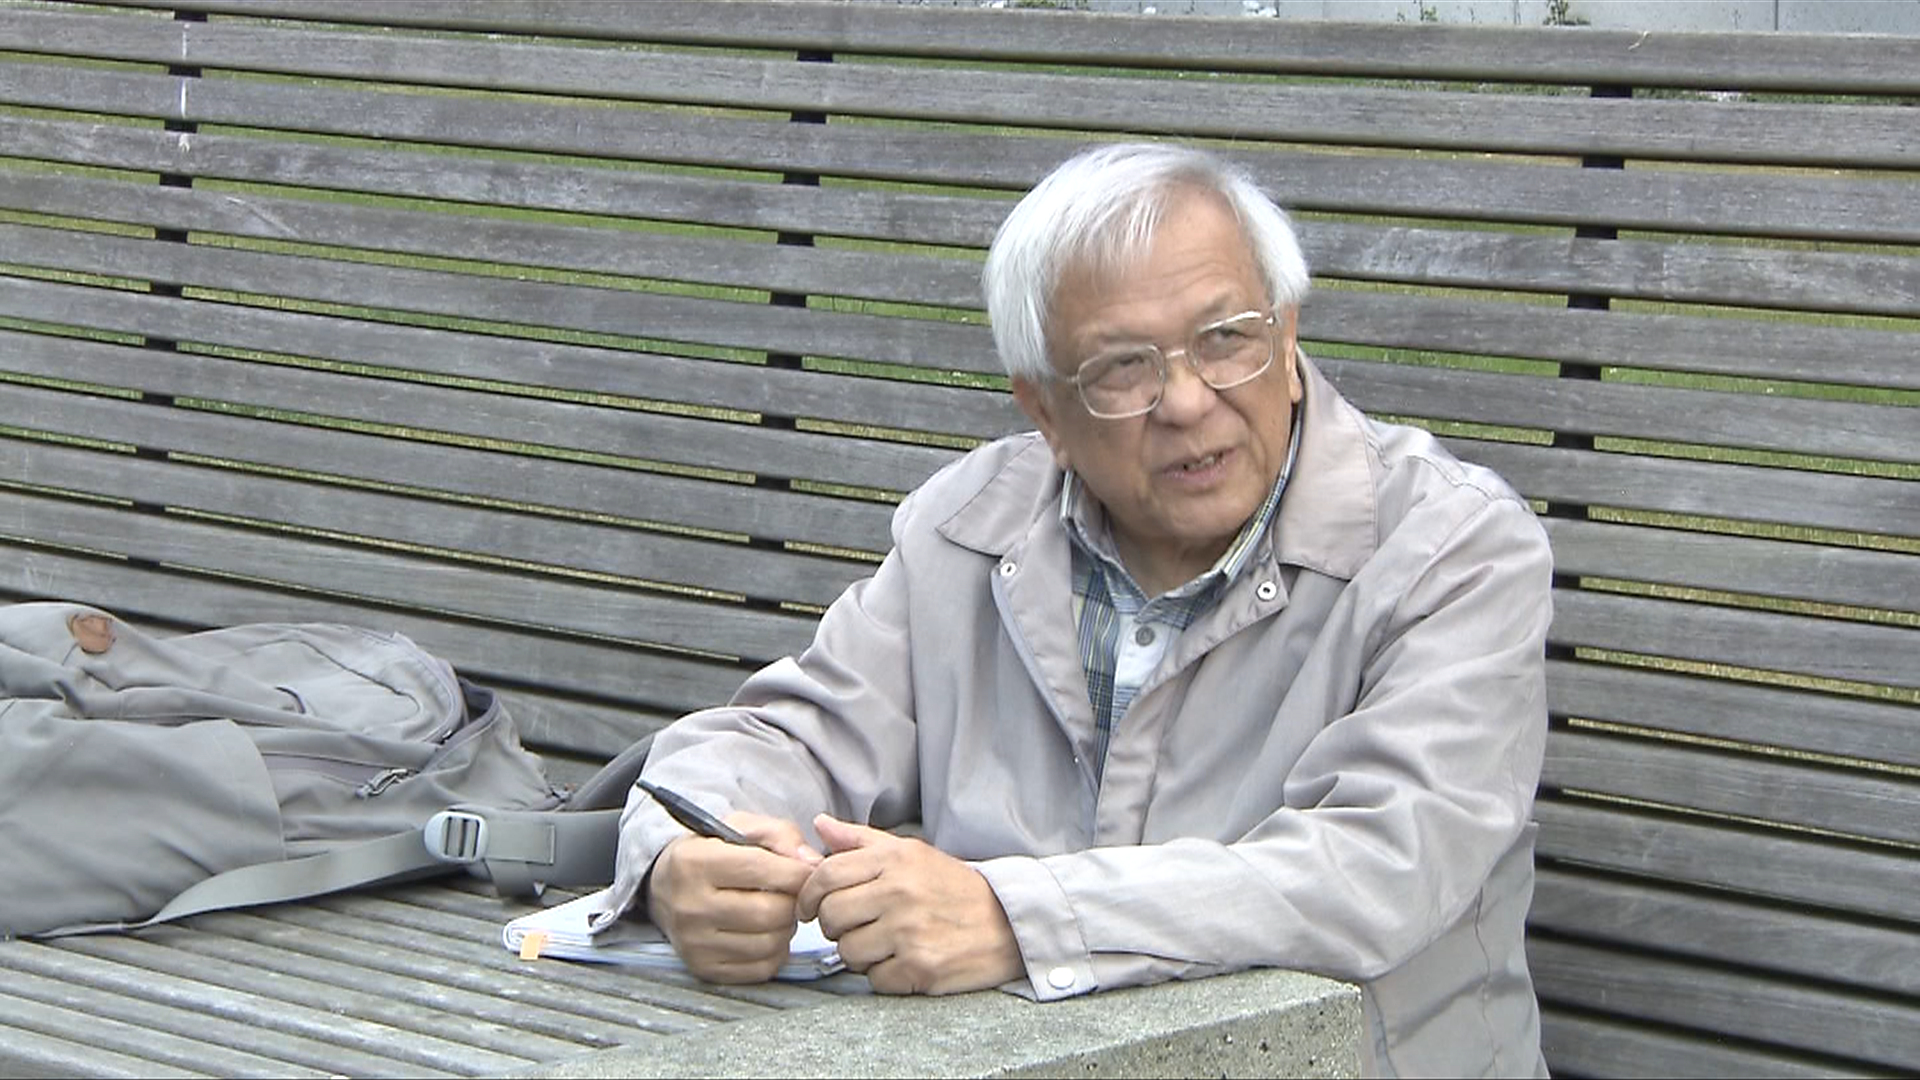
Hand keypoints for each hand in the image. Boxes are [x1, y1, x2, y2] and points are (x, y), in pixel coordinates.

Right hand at [647, 811, 821, 983]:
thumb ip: (780, 836)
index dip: (797, 872)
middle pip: (768, 912)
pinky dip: (775, 951)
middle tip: (791, 894)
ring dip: (786, 928)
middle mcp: (689, 906)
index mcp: (695, 862)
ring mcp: (694, 943)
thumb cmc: (710, 854)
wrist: (665, 888)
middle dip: (793, 902)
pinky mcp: (704, 968)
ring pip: (768, 943)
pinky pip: (760, 968)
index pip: (761, 869)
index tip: (809, 872)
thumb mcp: (740, 828)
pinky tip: (766, 933)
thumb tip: (812, 862)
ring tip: (777, 911)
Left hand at [796, 814, 1023, 994]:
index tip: (809, 908)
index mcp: (894, 859)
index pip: (826, 875)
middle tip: (856, 927)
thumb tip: (819, 825)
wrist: (1008, 922)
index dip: (808, 895)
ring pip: (848, 951)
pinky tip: (904, 961)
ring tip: (885, 944)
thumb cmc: (954, 888)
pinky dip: (884, 975)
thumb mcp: (912, 853)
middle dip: (835, 927)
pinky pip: (874, 979)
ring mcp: (909, 931)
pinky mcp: (920, 967)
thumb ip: (861, 841)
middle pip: (831, 916)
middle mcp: (899, 892)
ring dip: (860, 954)